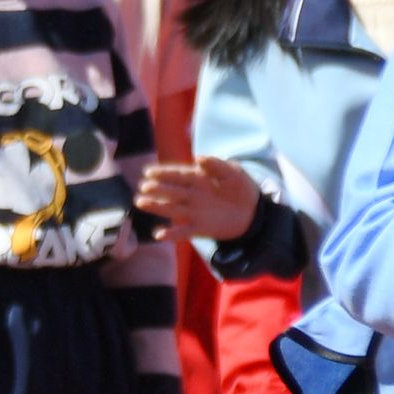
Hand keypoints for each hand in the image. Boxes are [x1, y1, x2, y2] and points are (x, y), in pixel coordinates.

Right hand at [134, 154, 258, 244]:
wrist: (253, 212)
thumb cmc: (242, 188)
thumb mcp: (234, 172)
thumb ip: (217, 164)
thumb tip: (198, 158)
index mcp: (198, 179)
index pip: (177, 175)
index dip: (163, 173)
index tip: (148, 172)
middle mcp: (192, 195)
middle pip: (171, 191)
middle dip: (157, 189)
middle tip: (144, 187)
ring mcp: (194, 212)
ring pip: (171, 209)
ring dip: (156, 207)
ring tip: (140, 203)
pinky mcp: (199, 228)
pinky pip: (183, 231)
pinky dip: (171, 234)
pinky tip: (158, 235)